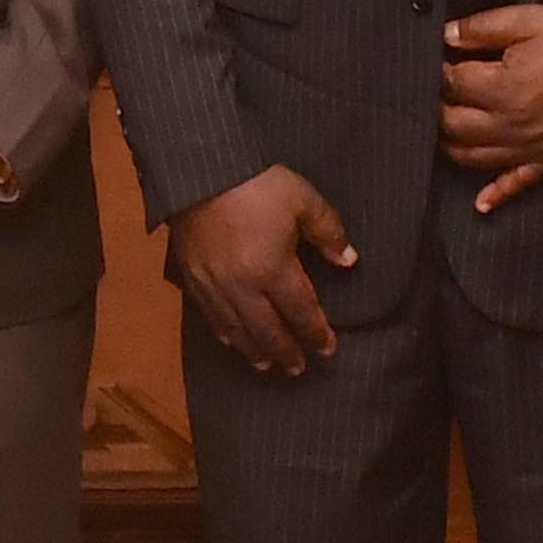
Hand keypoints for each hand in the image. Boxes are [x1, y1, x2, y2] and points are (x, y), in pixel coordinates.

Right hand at [166, 165, 356, 375]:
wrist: (199, 173)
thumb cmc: (257, 185)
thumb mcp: (303, 200)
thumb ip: (328, 232)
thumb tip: (349, 261)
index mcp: (274, 270)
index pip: (301, 312)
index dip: (316, 333)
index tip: (327, 350)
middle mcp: (244, 288)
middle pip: (268, 331)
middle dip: (285, 352)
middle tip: (298, 369)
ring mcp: (215, 287)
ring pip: (237, 331)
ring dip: (254, 351)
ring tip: (266, 365)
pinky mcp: (193, 279)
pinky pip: (210, 316)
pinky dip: (224, 334)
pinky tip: (231, 341)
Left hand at [436, 3, 542, 211]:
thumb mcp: (527, 20)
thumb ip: (481, 28)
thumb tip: (445, 36)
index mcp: (501, 89)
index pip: (451, 84)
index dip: (439, 71)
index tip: (439, 62)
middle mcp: (509, 124)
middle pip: (452, 125)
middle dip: (437, 108)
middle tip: (436, 94)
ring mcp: (528, 146)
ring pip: (472, 157)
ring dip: (451, 145)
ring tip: (444, 129)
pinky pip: (519, 183)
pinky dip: (497, 195)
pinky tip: (481, 204)